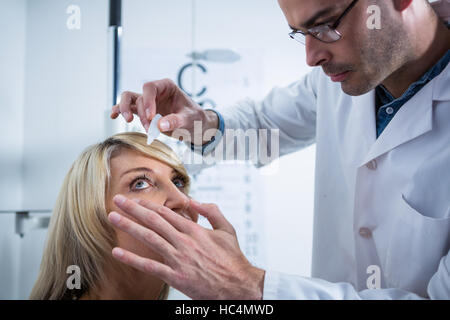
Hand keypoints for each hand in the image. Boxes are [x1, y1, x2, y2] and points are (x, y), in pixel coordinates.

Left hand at [107, 194, 264, 299]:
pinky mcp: (176, 276)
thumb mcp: (227, 229)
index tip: (135, 199)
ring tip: (113, 218)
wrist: (238, 285)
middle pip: (153, 221)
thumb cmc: (233, 259)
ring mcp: (179, 259)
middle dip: (133, 209)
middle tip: (117, 200)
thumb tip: (195, 201)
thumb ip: (212, 211)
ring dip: (129, 226)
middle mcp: (184, 241)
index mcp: (195, 230)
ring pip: (149, 238)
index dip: (148, 205)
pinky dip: (132, 259)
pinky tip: (117, 252)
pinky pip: (150, 266)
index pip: (166, 213)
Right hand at [111, 79, 218, 144]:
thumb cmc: (194, 119)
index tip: (152, 117)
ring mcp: (148, 102)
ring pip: (129, 99)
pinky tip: (114, 116)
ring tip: (129, 121)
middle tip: (147, 126)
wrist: (195, 126)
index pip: (150, 88)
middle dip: (140, 111)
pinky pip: (128, 109)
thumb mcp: (189, 119)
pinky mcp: (144, 112)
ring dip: (126, 110)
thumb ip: (176, 121)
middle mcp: (155, 92)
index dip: (147, 101)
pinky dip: (119, 111)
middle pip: (138, 95)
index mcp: (167, 86)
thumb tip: (160, 125)